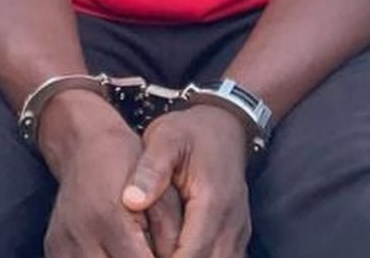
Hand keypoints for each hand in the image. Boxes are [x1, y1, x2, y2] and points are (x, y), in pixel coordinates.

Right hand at [39, 91, 182, 257]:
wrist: (81, 145)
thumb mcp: (158, 188)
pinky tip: (114, 253)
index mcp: (109, 217)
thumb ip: (170, 231)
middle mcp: (81, 235)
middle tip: (153, 251)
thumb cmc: (125, 163)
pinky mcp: (53, 250)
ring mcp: (62, 245)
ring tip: (135, 250)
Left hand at [122, 106, 250, 257]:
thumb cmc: (190, 132)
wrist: (223, 125)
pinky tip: (177, 252)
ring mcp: (238, 230)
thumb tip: (131, 201)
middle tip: (147, 256)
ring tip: (159, 253)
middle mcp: (231, 222)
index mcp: (213, 201)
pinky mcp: (237, 234)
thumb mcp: (165, 139)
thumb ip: (151, 169)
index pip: (194, 253)